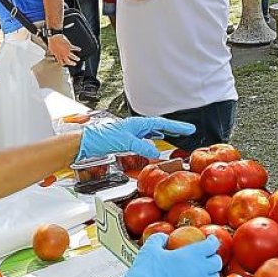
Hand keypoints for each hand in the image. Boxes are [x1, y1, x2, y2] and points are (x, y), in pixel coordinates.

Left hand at [46, 33, 79, 65]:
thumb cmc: (51, 42)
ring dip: (75, 58)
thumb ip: (49, 52)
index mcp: (58, 55)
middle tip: (74, 64)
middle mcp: (62, 54)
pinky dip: (77, 49)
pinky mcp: (69, 46)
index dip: (63, 64)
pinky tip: (79, 49)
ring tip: (78, 59)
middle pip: (68, 61)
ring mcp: (66, 50)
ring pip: (72, 56)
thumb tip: (46, 54)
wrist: (54, 36)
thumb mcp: (50, 49)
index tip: (65, 64)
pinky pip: (74, 48)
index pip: (61, 62)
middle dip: (71, 63)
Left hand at [78, 117, 195, 160]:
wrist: (87, 142)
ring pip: (153, 131)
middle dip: (174, 128)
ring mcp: (132, 132)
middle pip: (160, 126)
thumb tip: (156, 153)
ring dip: (164, 132)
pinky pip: (145, 137)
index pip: (162, 124)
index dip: (177, 126)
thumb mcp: (126, 142)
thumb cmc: (102, 138)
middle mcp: (136, 126)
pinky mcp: (127, 139)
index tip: (189, 129)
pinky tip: (154, 141)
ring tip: (175, 134)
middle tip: (188, 130)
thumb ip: (142, 147)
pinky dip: (153, 138)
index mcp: (138, 123)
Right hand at [115, 234, 220, 276]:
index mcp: (193, 254)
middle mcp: (200, 271)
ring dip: (210, 274)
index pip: (212, 245)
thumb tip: (164, 238)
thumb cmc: (146, 271)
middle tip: (207, 256)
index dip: (212, 241)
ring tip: (203, 272)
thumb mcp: (151, 248)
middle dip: (213, 258)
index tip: (210, 240)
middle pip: (217, 262)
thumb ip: (160, 239)